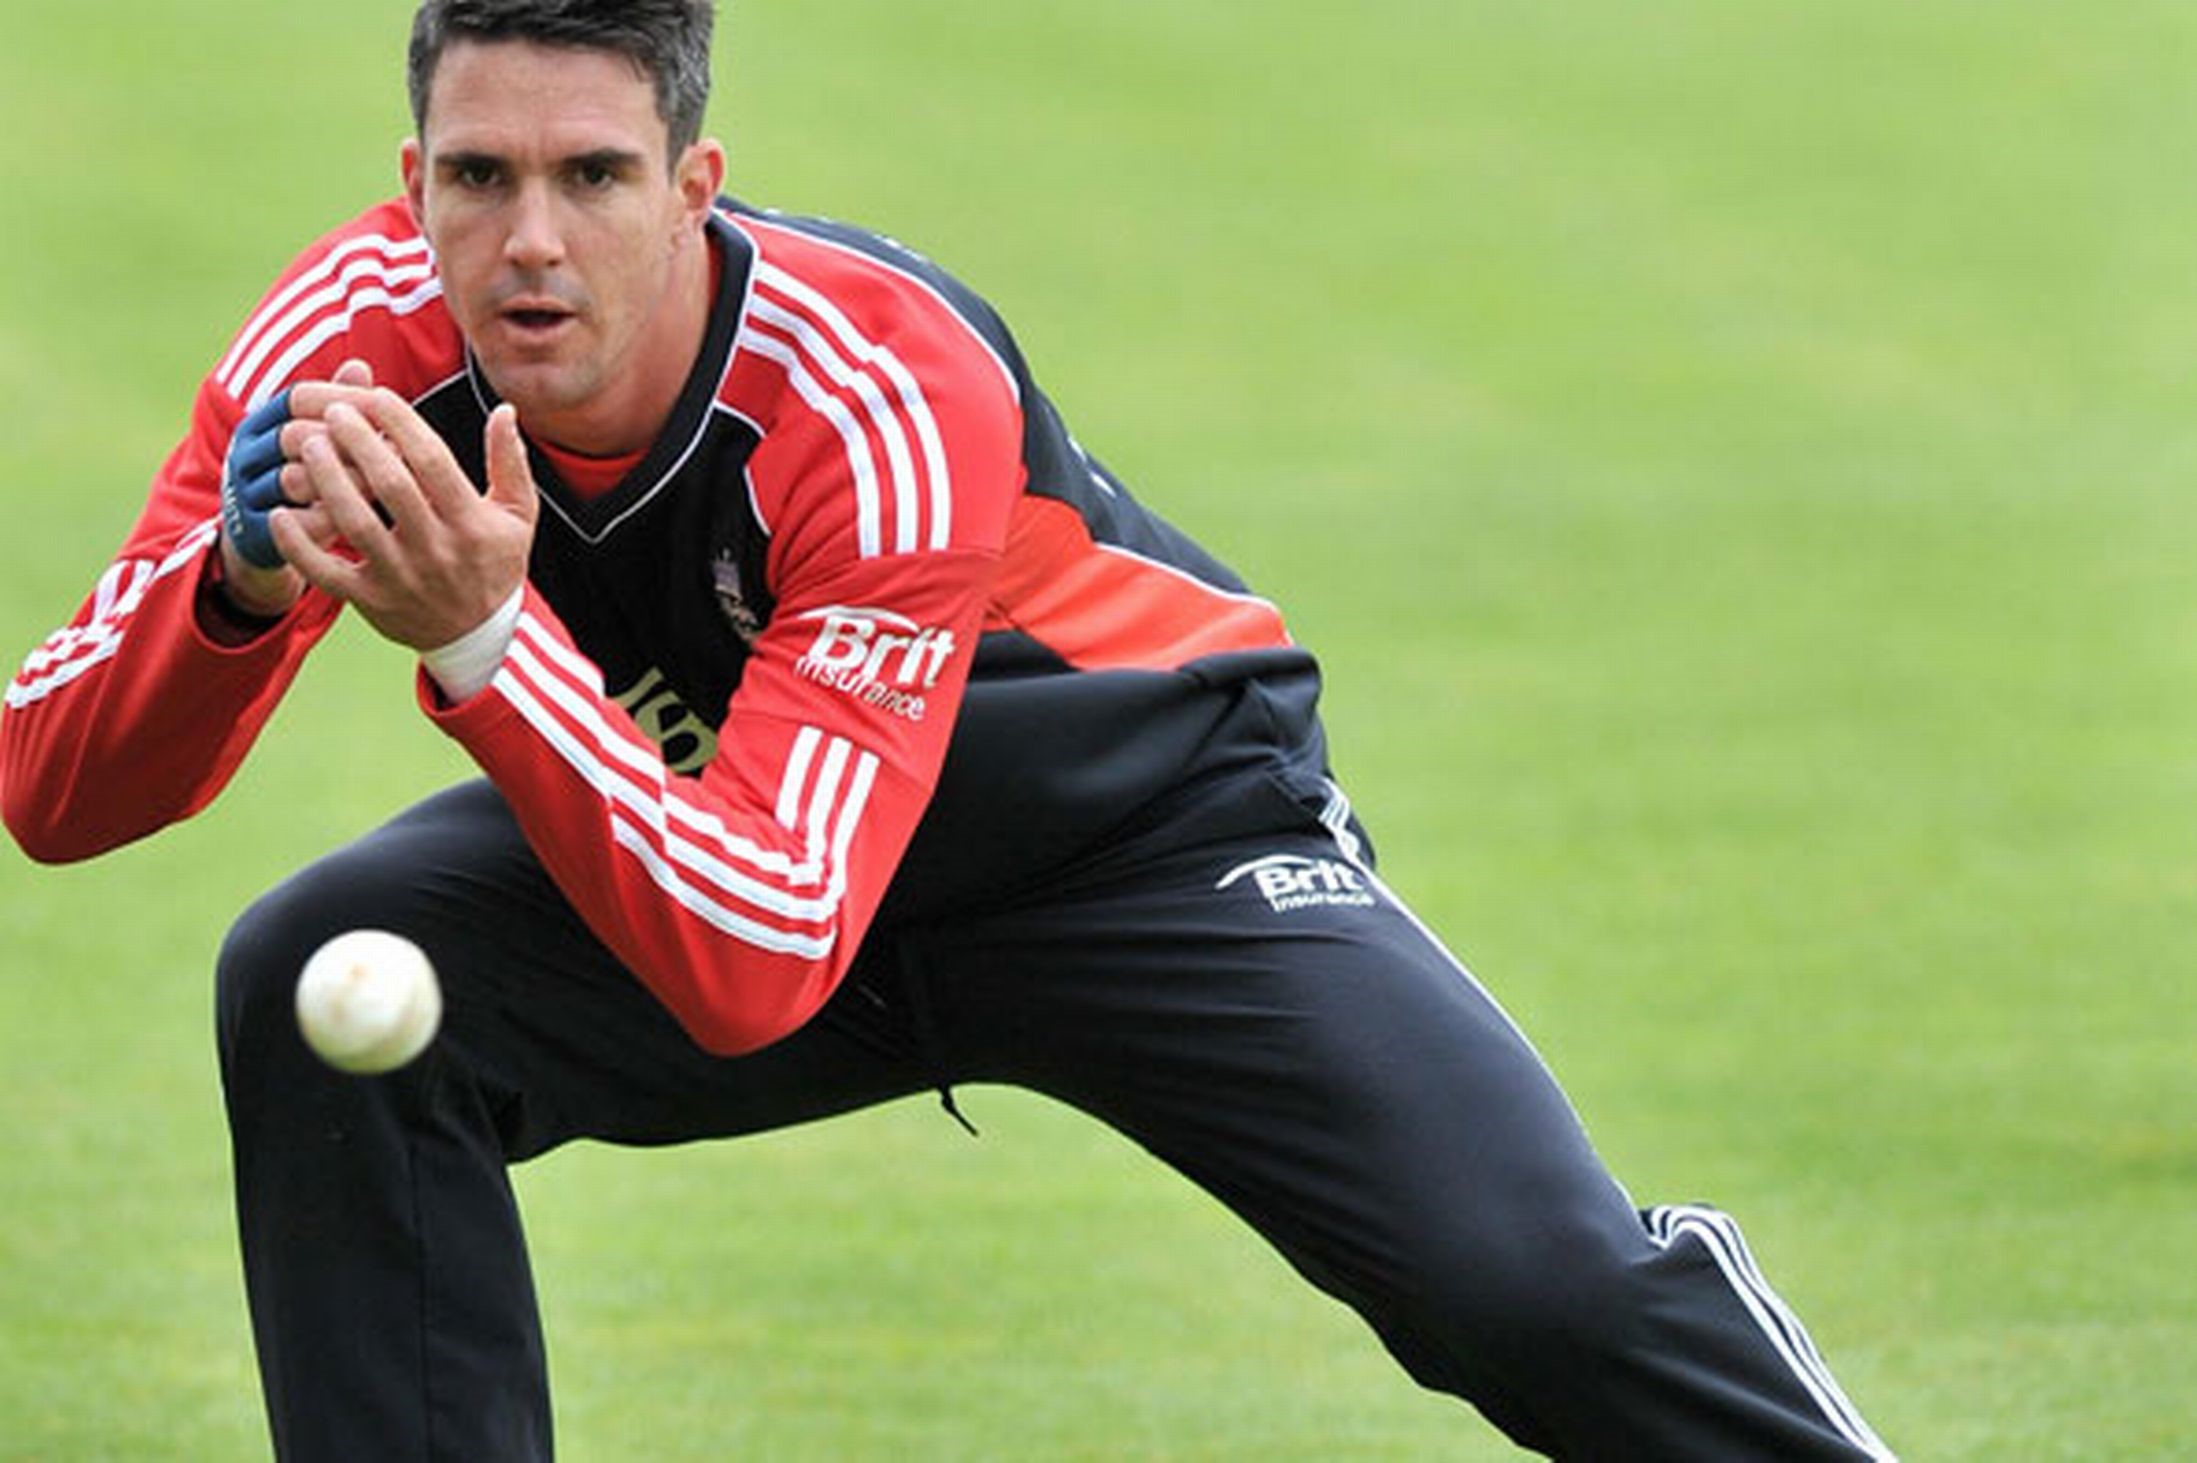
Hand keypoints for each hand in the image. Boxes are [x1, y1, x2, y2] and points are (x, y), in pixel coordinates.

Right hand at [215, 360, 373, 616]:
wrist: (263, 539)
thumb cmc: (307, 479)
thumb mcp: (321, 441)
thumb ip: (339, 407)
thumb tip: (361, 366)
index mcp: (262, 423)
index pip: (300, 398)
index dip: (346, 400)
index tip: (389, 408)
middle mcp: (246, 453)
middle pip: (295, 435)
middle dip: (348, 443)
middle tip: (397, 451)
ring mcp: (245, 494)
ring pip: (295, 479)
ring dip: (346, 482)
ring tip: (388, 486)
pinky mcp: (254, 533)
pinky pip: (296, 525)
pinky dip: (334, 521)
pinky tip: (372, 521)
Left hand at [269, 374, 539, 651]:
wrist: (479, 637)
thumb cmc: (495, 564)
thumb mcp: (518, 515)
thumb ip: (510, 461)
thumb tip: (504, 409)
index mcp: (471, 524)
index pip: (433, 462)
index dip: (402, 424)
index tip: (377, 397)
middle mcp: (437, 550)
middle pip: (392, 485)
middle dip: (359, 441)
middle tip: (335, 412)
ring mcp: (401, 578)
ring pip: (355, 522)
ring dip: (328, 479)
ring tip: (310, 445)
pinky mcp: (371, 601)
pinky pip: (326, 572)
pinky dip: (298, 545)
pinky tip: (280, 514)